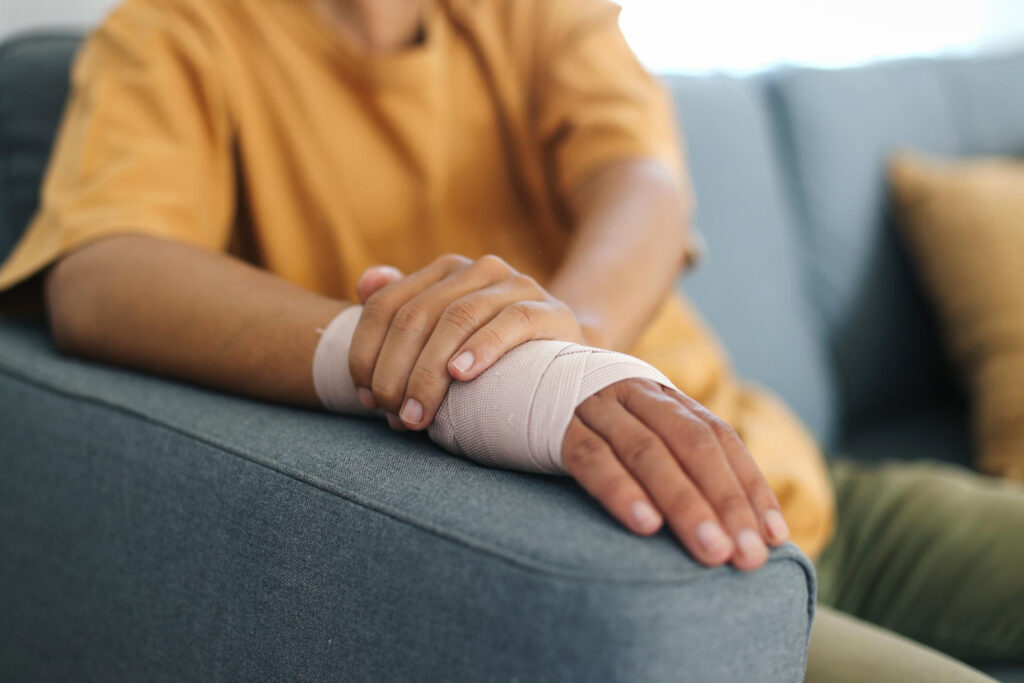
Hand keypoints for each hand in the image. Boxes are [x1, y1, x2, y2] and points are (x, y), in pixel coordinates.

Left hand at [349, 254, 584, 430]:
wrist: (565, 360)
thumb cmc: (492, 354)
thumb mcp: (443, 334)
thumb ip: (401, 309)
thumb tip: (364, 283)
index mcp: (444, 271)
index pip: (386, 305)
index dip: (367, 353)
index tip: (367, 399)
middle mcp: (478, 269)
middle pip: (417, 315)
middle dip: (396, 371)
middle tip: (394, 415)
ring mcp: (517, 285)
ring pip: (457, 318)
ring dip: (429, 372)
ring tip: (418, 412)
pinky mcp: (550, 310)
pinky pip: (512, 321)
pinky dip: (482, 347)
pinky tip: (461, 374)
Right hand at [562, 378, 788, 570]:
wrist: (507, 366)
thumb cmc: (583, 423)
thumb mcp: (633, 428)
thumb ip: (674, 460)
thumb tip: (734, 527)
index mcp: (662, 397)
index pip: (719, 438)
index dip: (750, 486)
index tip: (775, 538)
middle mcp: (635, 394)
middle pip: (692, 445)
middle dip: (726, 502)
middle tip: (749, 557)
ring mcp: (594, 407)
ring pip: (648, 452)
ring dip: (685, 503)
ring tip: (711, 552)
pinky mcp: (554, 426)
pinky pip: (591, 458)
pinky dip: (621, 490)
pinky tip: (645, 525)